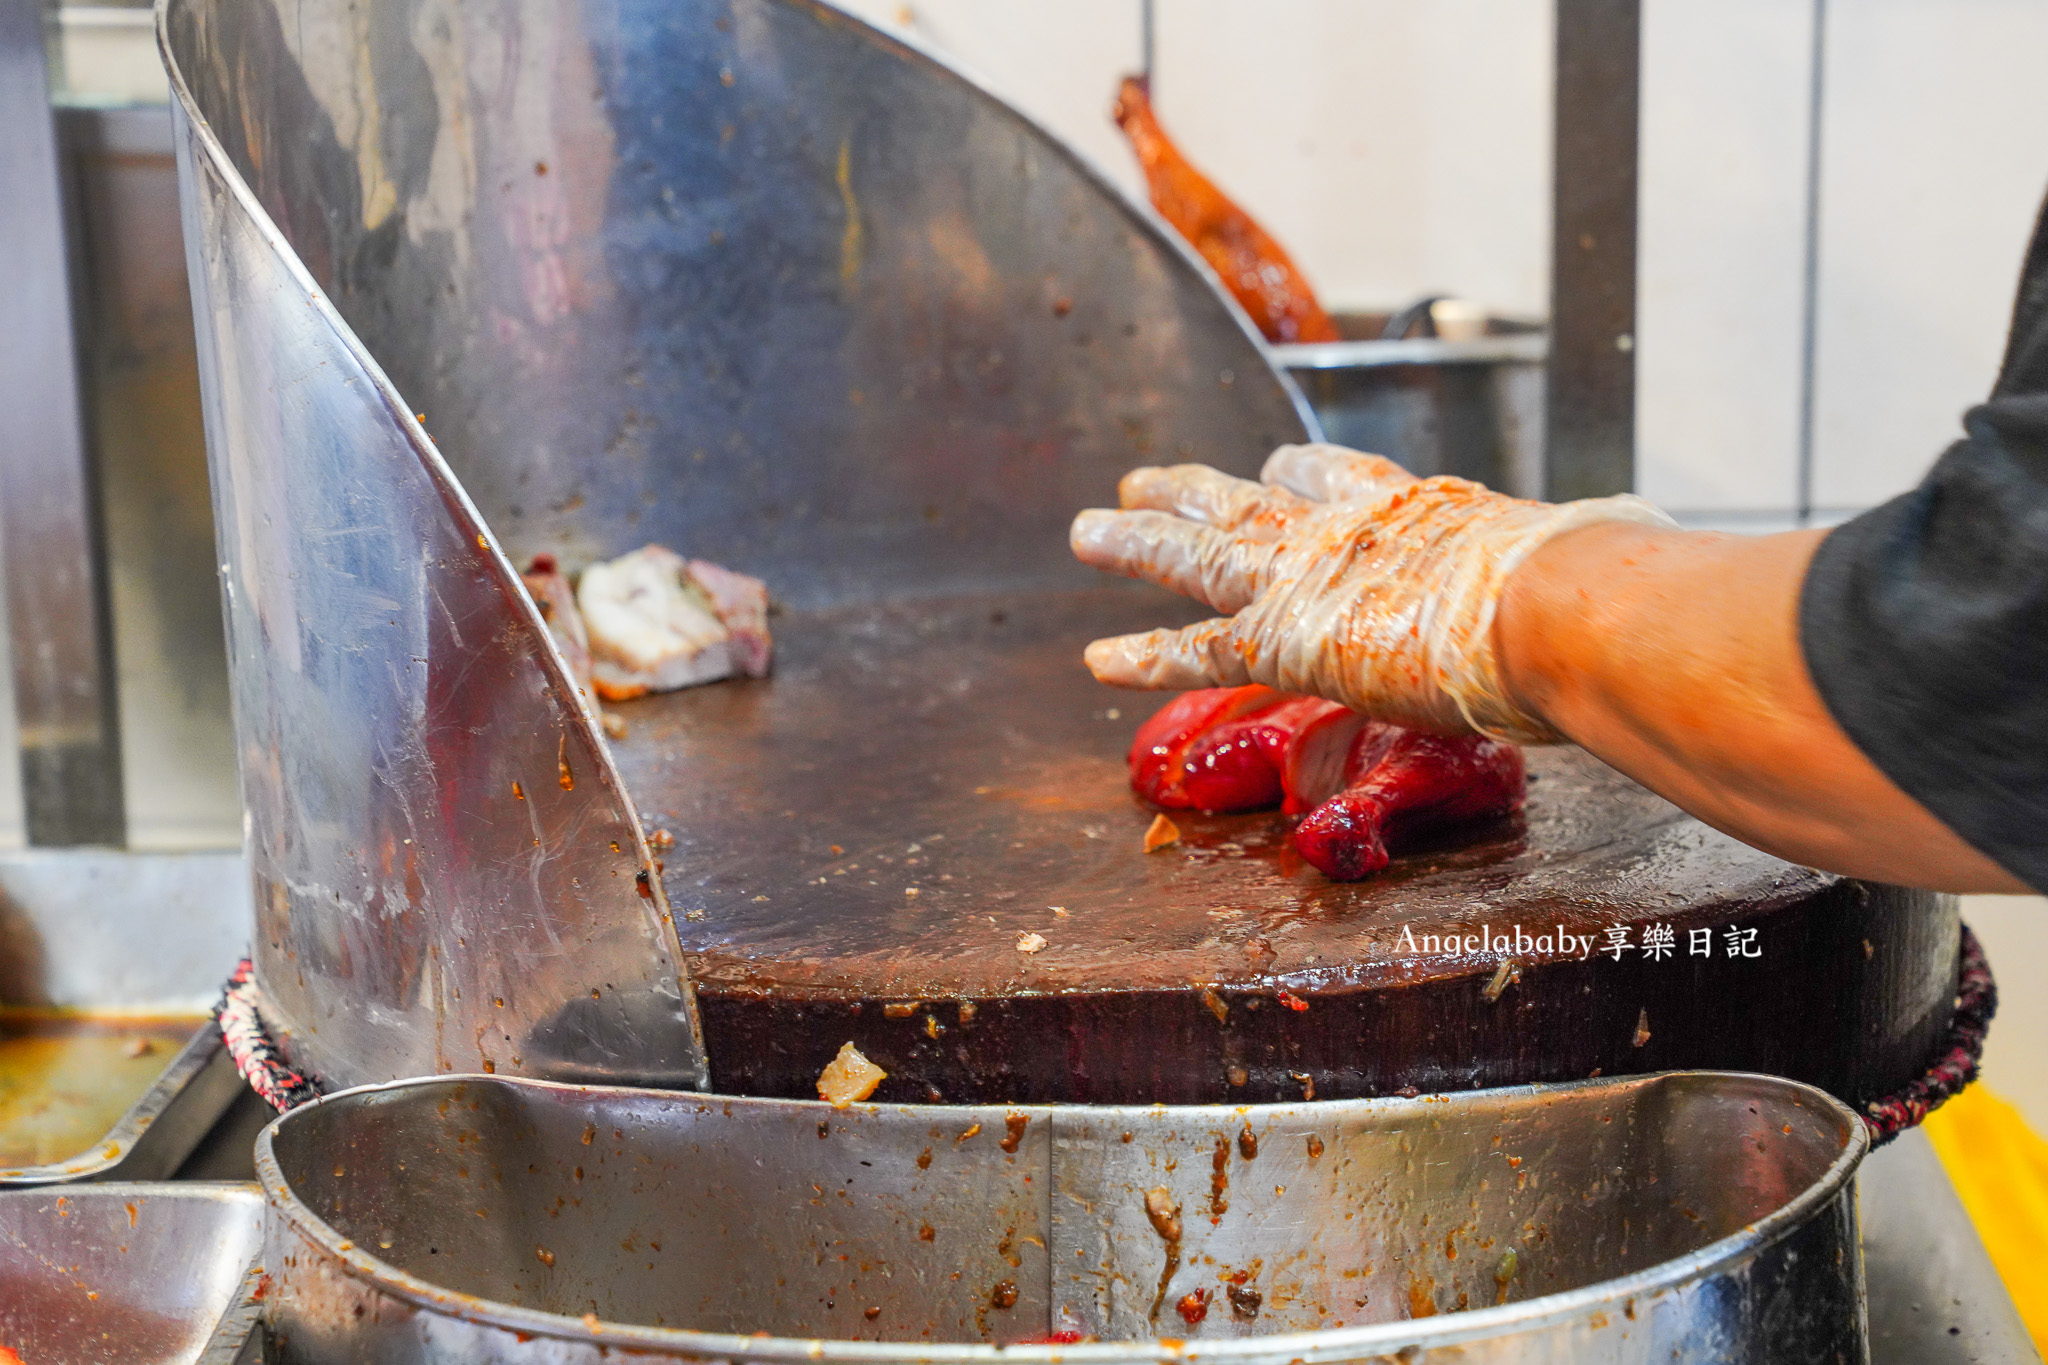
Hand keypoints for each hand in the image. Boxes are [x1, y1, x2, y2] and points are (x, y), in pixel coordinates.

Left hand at [1069, 443, 1672, 741]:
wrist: (1565, 610)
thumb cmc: (1603, 592)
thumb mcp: (1606, 559)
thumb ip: (1613, 561)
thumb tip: (1677, 574)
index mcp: (1422, 510)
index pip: (1343, 481)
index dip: (1302, 477)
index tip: (1274, 465)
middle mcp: (1350, 530)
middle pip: (1251, 501)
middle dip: (1196, 490)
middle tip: (1148, 476)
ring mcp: (1309, 578)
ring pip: (1198, 551)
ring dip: (1137, 538)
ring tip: (1087, 527)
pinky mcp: (1284, 638)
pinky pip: (1194, 647)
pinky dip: (1142, 652)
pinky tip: (1094, 656)